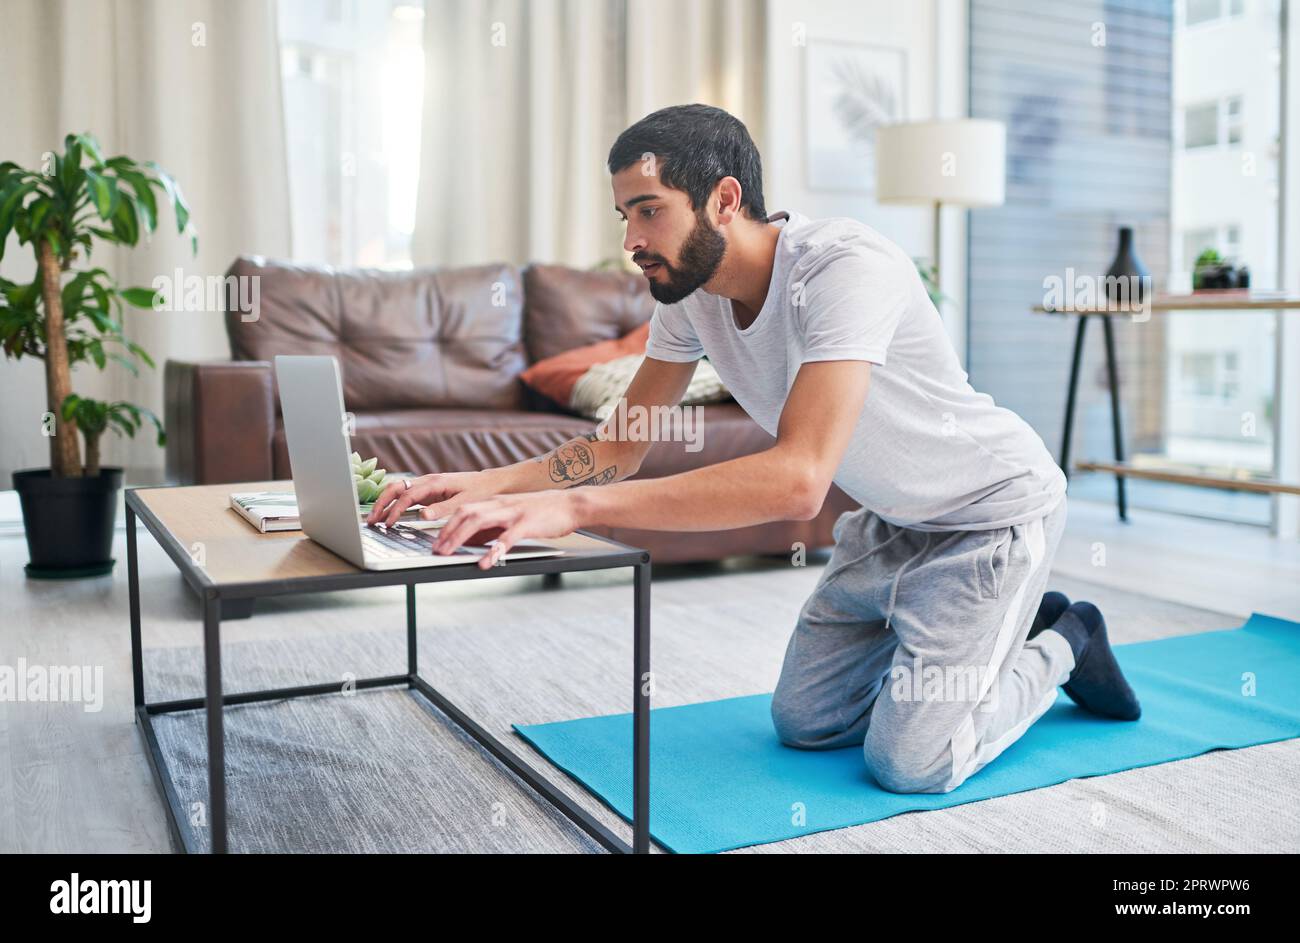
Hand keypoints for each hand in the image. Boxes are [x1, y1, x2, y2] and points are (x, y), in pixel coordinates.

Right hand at [366, 469, 506, 526]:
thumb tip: (423, 515)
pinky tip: (389, 513)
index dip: (395, 510)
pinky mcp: (429, 489)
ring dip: (385, 502)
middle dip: (381, 503)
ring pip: (398, 489)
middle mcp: (428, 480)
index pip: (407, 495)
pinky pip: (406, 494)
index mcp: (435, 482)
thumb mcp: (464, 503)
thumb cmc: (480, 492)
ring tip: (375, 518)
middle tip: (371, 520)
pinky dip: (395, 502)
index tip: (388, 523)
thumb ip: (443, 509)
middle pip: (396, 488)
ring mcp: (427, 484)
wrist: (492, 483)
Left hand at [433, 491, 582, 569]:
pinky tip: (485, 563)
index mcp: (496, 502)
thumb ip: (490, 528)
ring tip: (449, 554)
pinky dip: (493, 551)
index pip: (463, 510)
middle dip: (447, 532)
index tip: (435, 542)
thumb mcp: (511, 517)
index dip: (446, 526)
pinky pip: (507, 538)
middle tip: (436, 550)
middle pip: (466, 514)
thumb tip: (468, 541)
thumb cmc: (542, 513)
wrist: (571, 504)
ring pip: (479, 521)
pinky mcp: (528, 523)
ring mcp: (513, 512)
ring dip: (460, 538)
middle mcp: (501, 504)